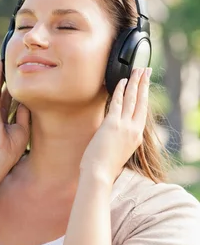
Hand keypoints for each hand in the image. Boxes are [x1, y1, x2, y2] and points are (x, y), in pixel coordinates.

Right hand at [0, 56, 30, 176]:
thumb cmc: (10, 147)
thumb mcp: (22, 128)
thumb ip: (23, 114)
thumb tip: (27, 101)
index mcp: (5, 117)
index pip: (10, 98)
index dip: (15, 88)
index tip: (20, 77)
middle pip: (3, 89)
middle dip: (6, 77)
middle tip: (10, 62)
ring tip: (2, 58)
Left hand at [79, 67, 151, 185]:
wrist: (99, 174)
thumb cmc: (104, 165)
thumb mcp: (118, 150)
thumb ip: (120, 137)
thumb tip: (113, 129)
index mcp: (137, 137)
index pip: (142, 110)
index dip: (144, 95)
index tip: (145, 84)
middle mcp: (134, 130)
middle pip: (141, 101)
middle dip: (143, 84)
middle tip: (145, 70)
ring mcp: (124, 126)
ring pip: (132, 99)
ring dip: (134, 82)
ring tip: (137, 70)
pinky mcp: (112, 124)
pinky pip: (117, 102)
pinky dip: (119, 90)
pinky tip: (121, 81)